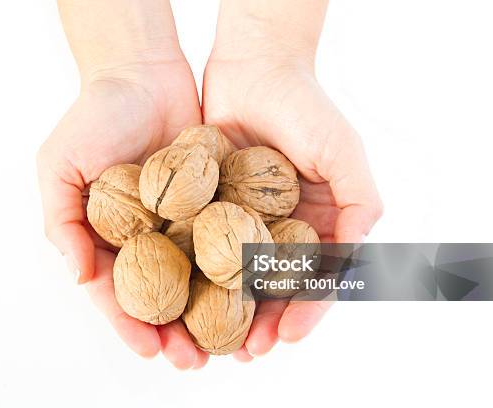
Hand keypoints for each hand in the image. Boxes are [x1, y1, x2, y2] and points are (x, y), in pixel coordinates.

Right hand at [37, 58, 208, 368]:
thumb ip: (61, 221)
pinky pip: (226, 237)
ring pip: (198, 275)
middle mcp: (146, 235)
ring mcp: (181, 220)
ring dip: (212, 312)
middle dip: (177, 331)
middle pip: (163, 294)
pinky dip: (237, 266)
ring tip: (232, 343)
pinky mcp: (213, 200)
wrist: (142, 71)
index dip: (131, 324)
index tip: (151, 351)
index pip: (118, 291)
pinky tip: (254, 290)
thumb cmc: (92, 115)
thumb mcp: (60, 165)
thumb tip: (78, 276)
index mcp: (106, 237)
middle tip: (196, 362)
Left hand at [203, 50, 382, 360]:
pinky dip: (195, 274)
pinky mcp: (207, 206)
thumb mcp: (344, 152)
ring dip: (225, 310)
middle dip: (261, 322)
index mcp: (315, 223)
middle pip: (270, 287)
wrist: (253, 66)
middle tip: (245, 353)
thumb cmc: (306, 106)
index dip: (304, 311)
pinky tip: (184, 298)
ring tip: (212, 342)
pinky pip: (200, 245)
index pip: (312, 279)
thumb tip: (354, 256)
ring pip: (232, 276)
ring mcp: (241, 219)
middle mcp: (278, 228)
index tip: (288, 337)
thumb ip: (359, 203)